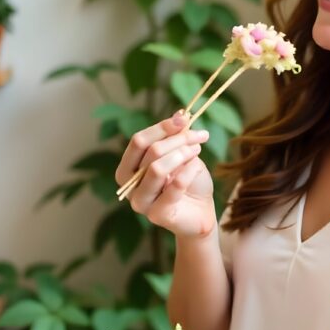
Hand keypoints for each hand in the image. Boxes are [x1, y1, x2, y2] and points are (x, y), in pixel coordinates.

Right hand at [115, 111, 214, 236]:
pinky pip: (174, 186)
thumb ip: (176, 137)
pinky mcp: (156, 215)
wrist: (201, 211)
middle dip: (179, 139)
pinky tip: (197, 168)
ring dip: (183, 154)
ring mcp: (140, 202)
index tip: (185, 119)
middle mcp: (129, 185)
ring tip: (198, 150)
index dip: (162, 127)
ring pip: (157, 168)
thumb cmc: (188, 181)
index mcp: (128, 167)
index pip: (138, 141)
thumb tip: (179, 114)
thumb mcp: (182, 154)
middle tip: (200, 136)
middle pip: (150, 151)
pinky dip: (189, 171)